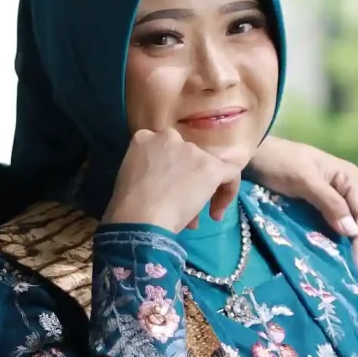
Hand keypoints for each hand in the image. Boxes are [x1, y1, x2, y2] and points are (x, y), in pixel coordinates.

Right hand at [104, 127, 239, 235]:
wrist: (139, 216)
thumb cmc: (127, 204)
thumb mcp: (128, 175)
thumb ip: (147, 168)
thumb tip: (163, 183)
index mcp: (145, 137)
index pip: (164, 148)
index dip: (168, 169)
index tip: (166, 188)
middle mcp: (170, 137)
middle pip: (187, 156)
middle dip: (186, 180)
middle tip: (181, 204)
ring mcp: (192, 151)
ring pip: (206, 167)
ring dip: (201, 192)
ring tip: (193, 219)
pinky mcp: (210, 167)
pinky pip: (230, 173)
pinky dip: (228, 191)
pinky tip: (218, 210)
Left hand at [249, 135, 357, 283]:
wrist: (254, 155)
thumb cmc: (279, 162)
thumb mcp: (304, 180)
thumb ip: (329, 203)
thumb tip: (352, 231)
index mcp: (349, 178)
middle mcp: (348, 189)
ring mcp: (337, 200)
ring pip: (355, 231)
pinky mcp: (323, 210)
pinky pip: (340, 231)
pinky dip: (348, 248)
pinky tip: (354, 264)